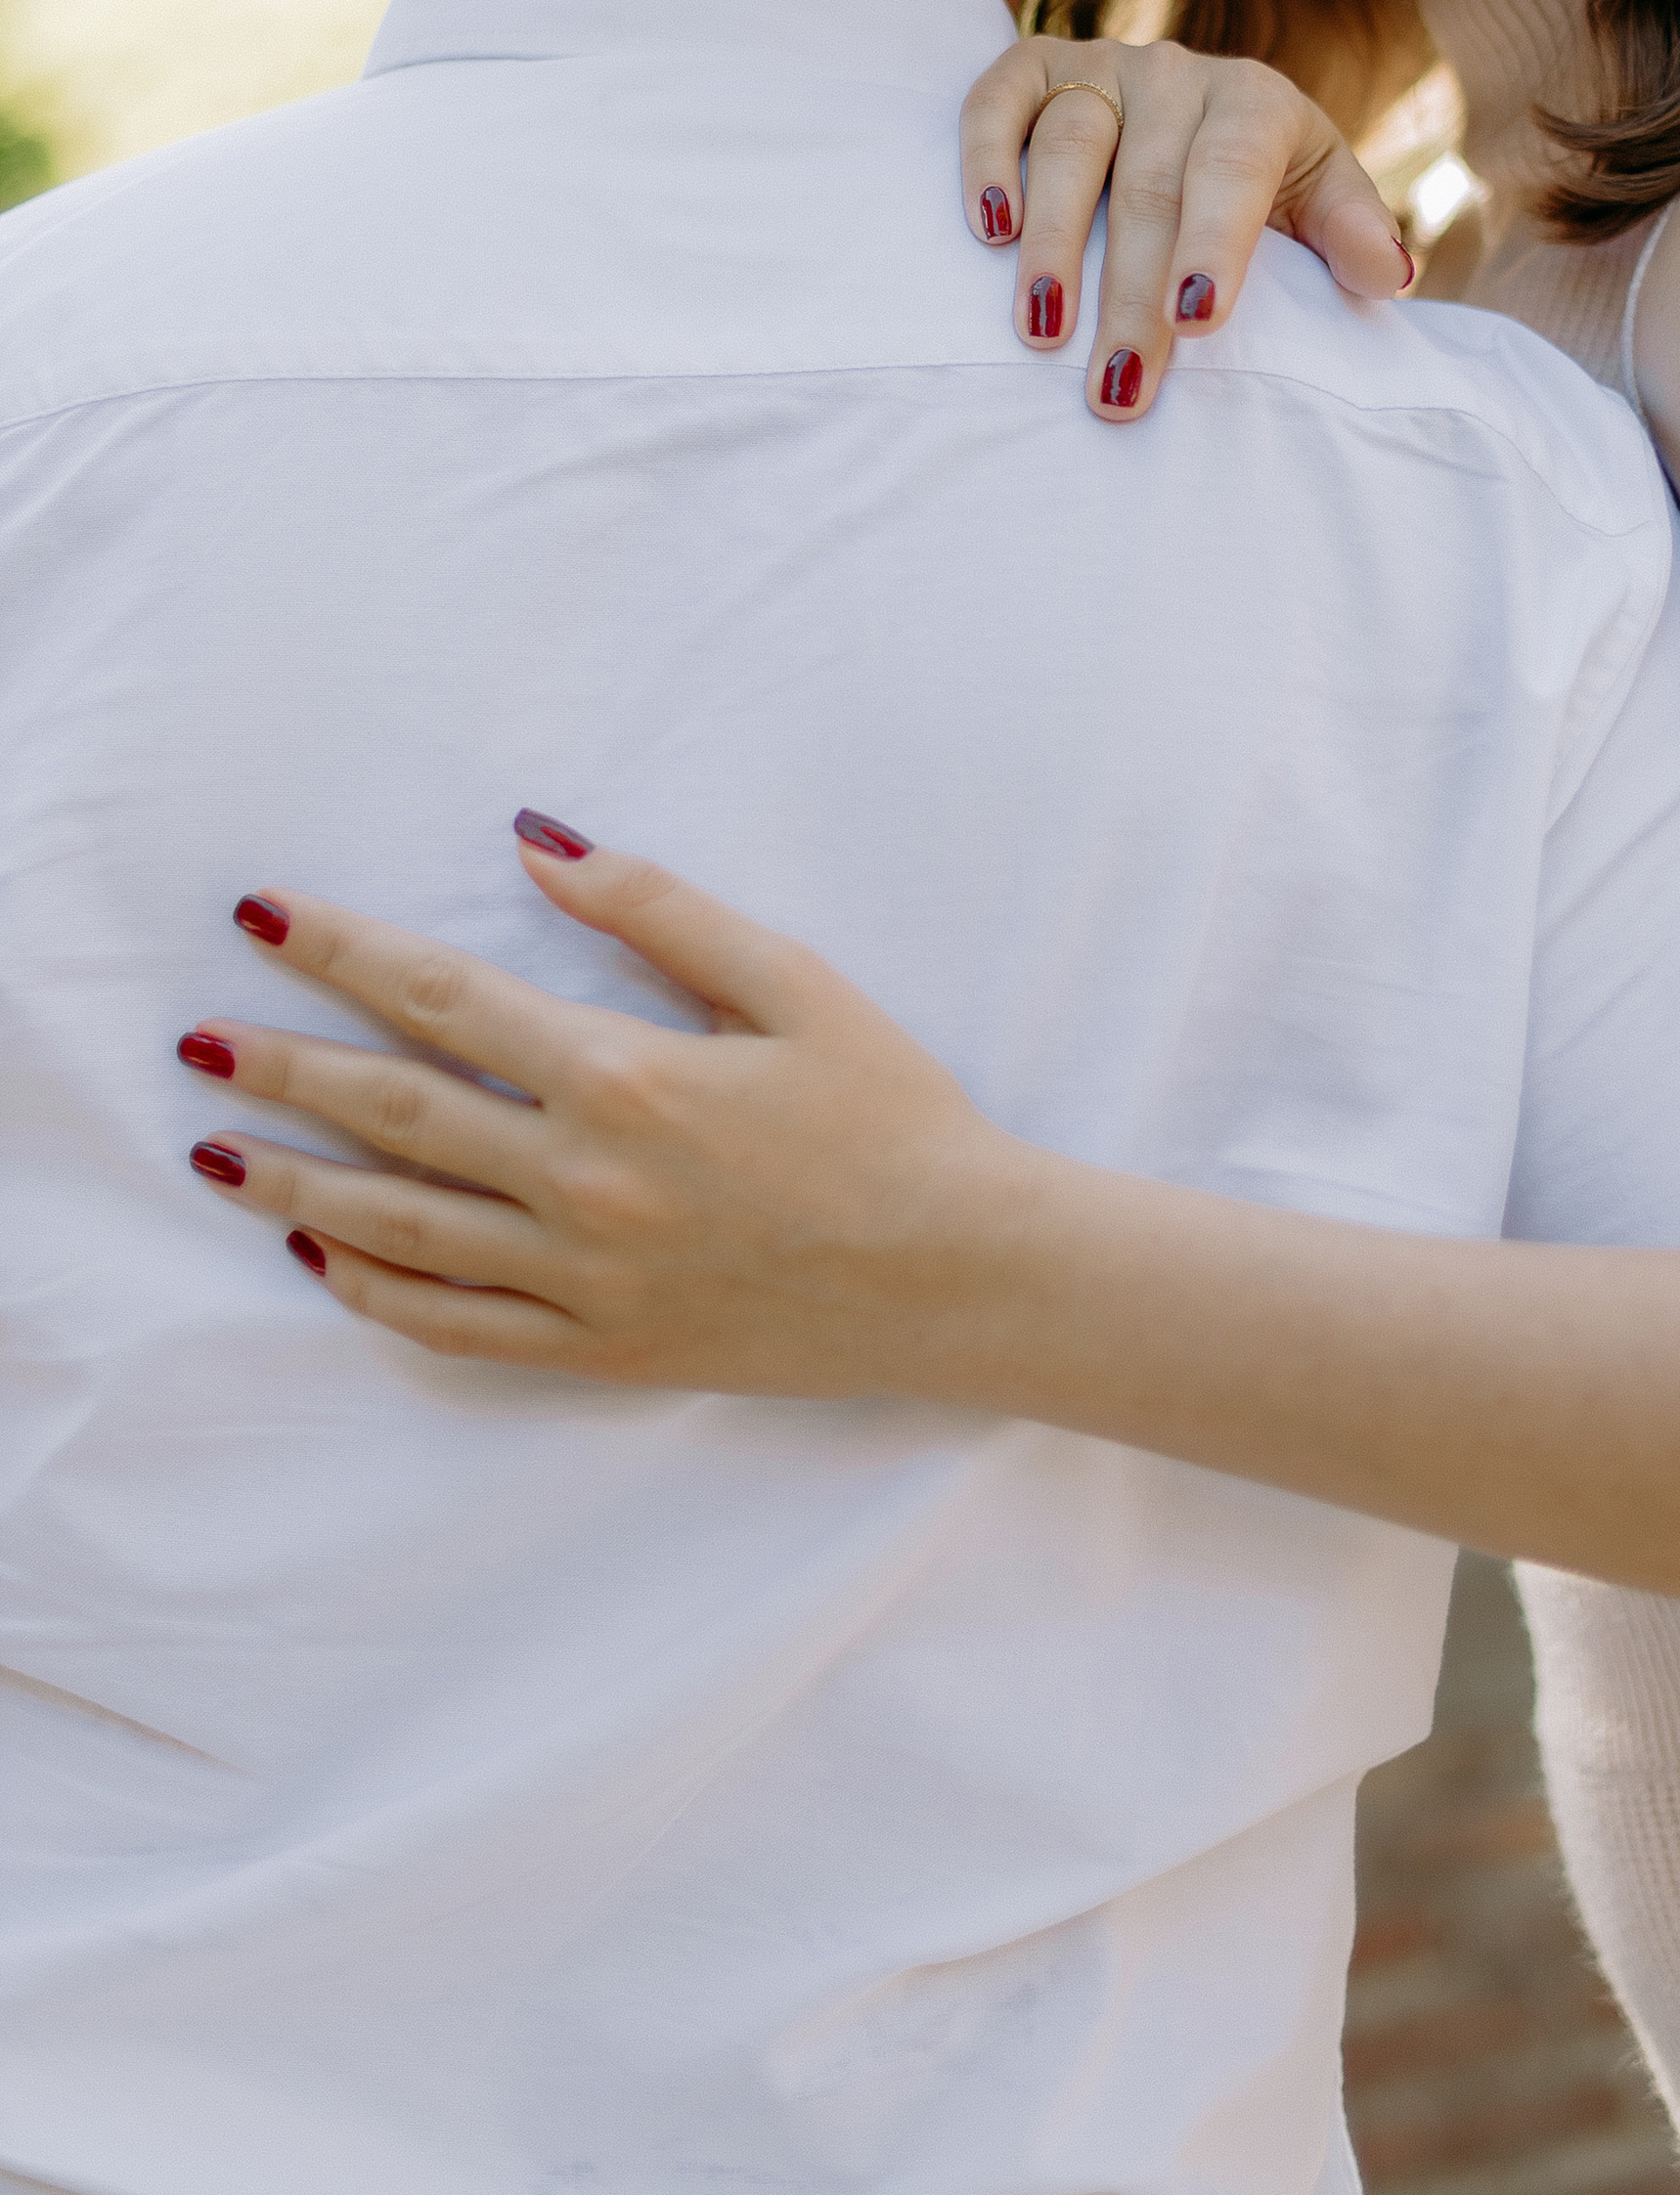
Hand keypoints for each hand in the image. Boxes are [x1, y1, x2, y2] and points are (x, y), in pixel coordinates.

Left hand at [179, 829, 1033, 1390]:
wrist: (966, 1271)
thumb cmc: (895, 1114)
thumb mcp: (793, 983)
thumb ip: (657, 910)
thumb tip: (538, 846)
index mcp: (626, 1076)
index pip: (443, 999)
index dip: (343, 953)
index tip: (266, 919)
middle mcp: (583, 1181)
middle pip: (395, 1113)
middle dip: (284, 1066)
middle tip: (198, 1039)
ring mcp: (585, 1277)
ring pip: (402, 1228)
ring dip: (296, 1184)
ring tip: (214, 1153)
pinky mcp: (602, 1348)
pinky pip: (458, 1328)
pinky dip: (379, 1293)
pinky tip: (326, 1261)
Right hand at [960, 38, 1412, 420]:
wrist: (1197, 107)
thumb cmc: (1265, 180)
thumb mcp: (1320, 198)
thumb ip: (1352, 233)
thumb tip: (1386, 276)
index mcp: (1258, 102)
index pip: (1234, 169)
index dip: (1213, 242)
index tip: (1195, 320)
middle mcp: (1179, 74)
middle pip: (1150, 183)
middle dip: (1131, 292)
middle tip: (1118, 385)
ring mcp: (1102, 66)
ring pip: (1072, 145)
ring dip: (1054, 245)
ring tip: (1043, 332)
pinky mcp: (1035, 65)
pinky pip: (1000, 102)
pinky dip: (987, 160)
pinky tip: (990, 232)